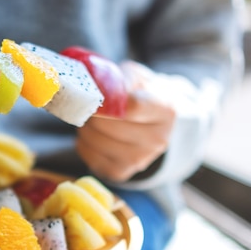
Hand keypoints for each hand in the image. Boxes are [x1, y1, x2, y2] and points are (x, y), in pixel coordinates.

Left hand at [76, 61, 175, 181]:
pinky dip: (84, 143)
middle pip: (109, 126)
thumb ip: (118, 79)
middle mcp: (157, 139)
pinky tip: (94, 135)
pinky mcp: (120, 172)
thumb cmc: (140, 95)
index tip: (98, 95)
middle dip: (93, 113)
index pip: (133, 107)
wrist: (152, 124)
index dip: (109, 100)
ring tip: (93, 120)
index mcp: (166, 111)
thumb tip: (93, 86)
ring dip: (86, 128)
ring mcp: (140, 160)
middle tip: (91, 106)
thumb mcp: (136, 77)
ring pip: (96, 142)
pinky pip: (88, 155)